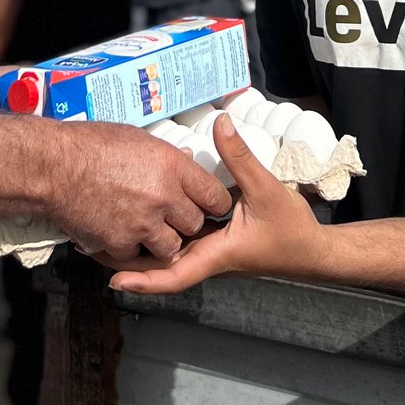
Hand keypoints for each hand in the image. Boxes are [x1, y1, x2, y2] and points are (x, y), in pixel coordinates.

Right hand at [48, 121, 232, 264]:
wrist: (53, 166)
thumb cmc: (90, 145)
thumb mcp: (137, 139)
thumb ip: (166, 157)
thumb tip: (185, 159)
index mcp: (172, 168)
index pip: (214, 195)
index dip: (213, 202)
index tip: (208, 205)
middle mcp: (162, 197)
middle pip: (195, 225)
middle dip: (186, 223)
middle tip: (173, 216)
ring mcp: (141, 224)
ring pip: (169, 247)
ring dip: (161, 240)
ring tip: (146, 227)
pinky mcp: (119, 243)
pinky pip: (136, 255)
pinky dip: (129, 247)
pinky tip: (118, 230)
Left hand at [109, 115, 331, 295]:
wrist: (313, 252)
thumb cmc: (292, 230)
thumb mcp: (266, 190)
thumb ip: (240, 158)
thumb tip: (220, 124)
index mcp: (216, 254)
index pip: (174, 275)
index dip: (143, 280)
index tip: (114, 279)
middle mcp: (208, 258)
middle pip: (161, 268)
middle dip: (129, 263)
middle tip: (92, 249)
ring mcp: (210, 252)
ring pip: (168, 257)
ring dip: (141, 250)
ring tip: (106, 235)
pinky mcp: (214, 244)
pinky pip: (181, 244)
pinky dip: (161, 236)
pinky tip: (147, 218)